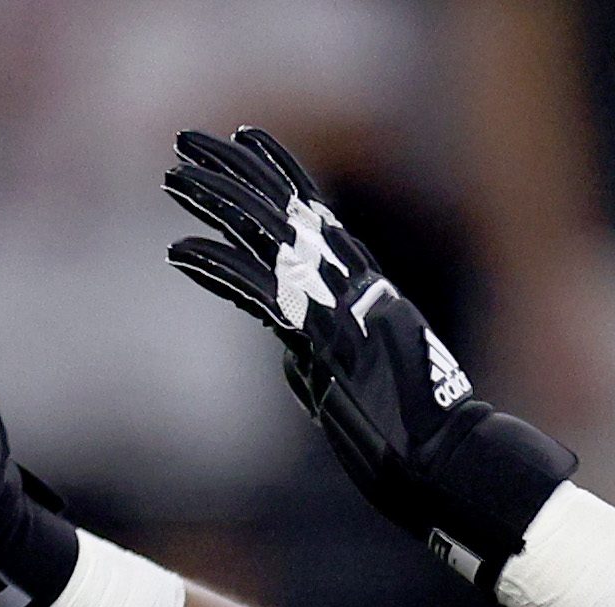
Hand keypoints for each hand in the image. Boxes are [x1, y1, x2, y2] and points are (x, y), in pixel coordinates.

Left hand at [162, 126, 577, 594]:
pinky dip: (217, 268)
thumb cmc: (406, 436)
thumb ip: (321, 358)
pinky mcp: (324, 338)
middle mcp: (356, 282)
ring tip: (173, 177)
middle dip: (233, 171)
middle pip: (285, 209)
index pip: (316, 213)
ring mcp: (342, 306)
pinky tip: (178, 250)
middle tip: (187, 143)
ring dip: (216, 202)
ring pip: (269, 236)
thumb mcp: (356, 383)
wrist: (441, 461)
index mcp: (367, 287)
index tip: (245, 137)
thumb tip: (290, 355)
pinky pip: (260, 292)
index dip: (279, 171)